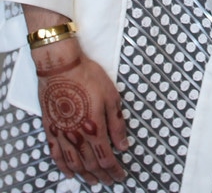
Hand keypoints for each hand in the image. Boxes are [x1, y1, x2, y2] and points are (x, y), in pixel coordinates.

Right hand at [33, 40, 127, 183]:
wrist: (61, 68)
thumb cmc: (88, 77)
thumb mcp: (111, 96)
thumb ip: (117, 124)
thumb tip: (123, 146)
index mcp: (94, 128)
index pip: (106, 158)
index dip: (114, 170)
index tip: (121, 175)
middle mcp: (77, 137)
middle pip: (90, 165)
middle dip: (102, 175)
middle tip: (110, 181)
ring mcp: (62, 135)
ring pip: (74, 164)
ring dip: (85, 175)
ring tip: (93, 182)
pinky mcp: (50, 130)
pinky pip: (56, 155)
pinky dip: (64, 167)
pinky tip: (70, 173)